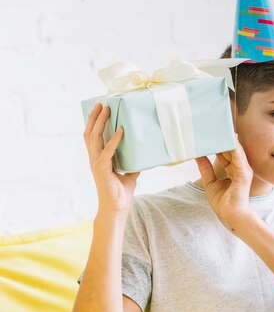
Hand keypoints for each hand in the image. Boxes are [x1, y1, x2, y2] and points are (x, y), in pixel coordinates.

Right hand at [83, 103, 139, 217]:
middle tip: (101, 103)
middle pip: (90, 133)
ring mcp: (96, 163)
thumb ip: (133, 162)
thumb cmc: (121, 192)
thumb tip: (144, 153)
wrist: (117, 209)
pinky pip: (108, 151)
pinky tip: (122, 130)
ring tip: (106, 110)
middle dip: (94, 117)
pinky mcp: (102, 169)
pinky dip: (114, 140)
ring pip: (95, 138)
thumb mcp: (130, 172)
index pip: (92, 136)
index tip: (99, 108)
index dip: (94, 122)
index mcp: (98, 158)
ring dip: (101, 122)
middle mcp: (94, 159)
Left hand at [195, 136, 253, 232]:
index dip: (218, 143)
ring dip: (228, 139)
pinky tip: (228, 139)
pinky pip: (238, 157)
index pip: (226, 152)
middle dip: (223, 137)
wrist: (231, 217)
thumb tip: (198, 155)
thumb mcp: (210, 182)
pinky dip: (233, 147)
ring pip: (236, 150)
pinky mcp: (243, 174)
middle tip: (213, 126)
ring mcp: (244, 170)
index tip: (210, 133)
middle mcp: (241, 167)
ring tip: (219, 128)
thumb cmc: (223, 203)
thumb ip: (205, 168)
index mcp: (234, 170)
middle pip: (231, 148)